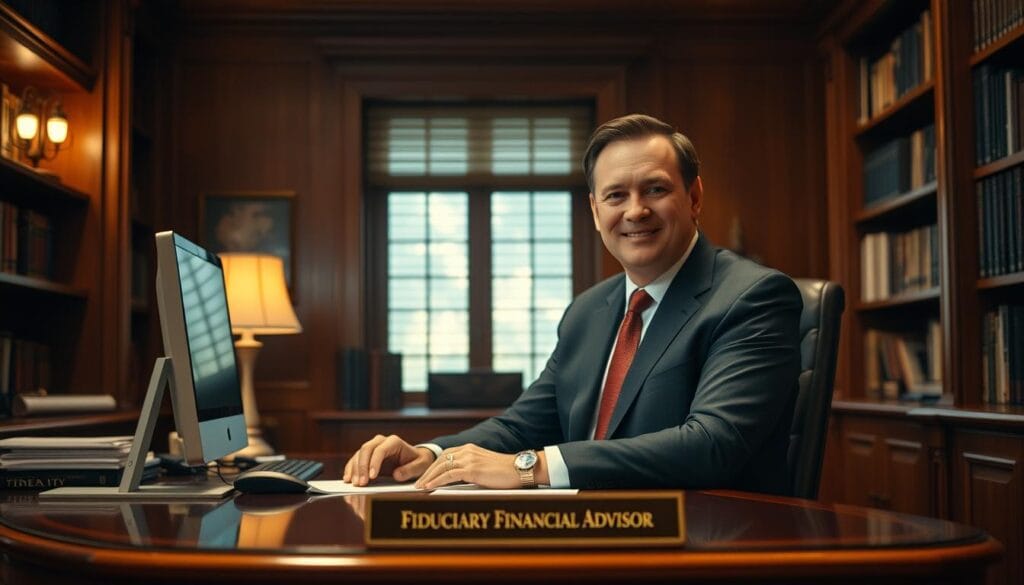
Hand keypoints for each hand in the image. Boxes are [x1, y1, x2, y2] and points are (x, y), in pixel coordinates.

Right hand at [342, 434, 434, 485]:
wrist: (415, 459)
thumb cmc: (419, 462)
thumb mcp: (420, 466)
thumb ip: (411, 470)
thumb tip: (396, 474)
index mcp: (394, 442)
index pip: (380, 450)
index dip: (374, 463)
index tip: (372, 477)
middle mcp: (381, 441)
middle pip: (366, 450)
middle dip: (361, 467)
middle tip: (361, 483)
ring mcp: (373, 447)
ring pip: (358, 454)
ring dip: (354, 469)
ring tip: (355, 484)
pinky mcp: (367, 456)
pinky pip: (355, 460)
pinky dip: (350, 469)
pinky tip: (348, 479)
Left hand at [414, 444, 543, 489]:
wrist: (520, 469)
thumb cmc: (505, 473)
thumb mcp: (484, 468)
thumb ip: (470, 470)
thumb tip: (456, 482)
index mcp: (469, 449)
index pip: (445, 456)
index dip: (433, 467)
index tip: (425, 477)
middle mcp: (467, 450)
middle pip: (440, 460)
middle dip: (427, 472)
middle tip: (417, 483)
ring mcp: (469, 458)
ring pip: (442, 467)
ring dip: (428, 478)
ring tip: (420, 487)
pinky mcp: (472, 468)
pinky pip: (449, 475)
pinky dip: (437, 481)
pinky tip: (429, 487)